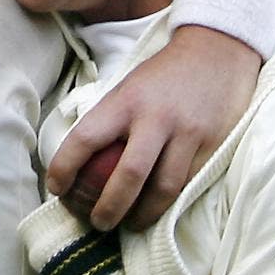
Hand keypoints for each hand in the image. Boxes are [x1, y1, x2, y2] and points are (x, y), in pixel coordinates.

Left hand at [46, 25, 258, 231]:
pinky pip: (188, 183)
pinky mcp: (212, 144)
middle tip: (97, 223)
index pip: (85, 138)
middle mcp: (155, 117)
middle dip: (108, 207)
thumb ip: (110, 120)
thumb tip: (81, 161)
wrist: (218, 50)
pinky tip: (158, 210)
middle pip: (127, 176)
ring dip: (142, 215)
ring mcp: (187, 133)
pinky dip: (170, 203)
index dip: (64, 168)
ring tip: (129, 225)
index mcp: (125, 100)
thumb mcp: (128, 87)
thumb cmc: (162, 75)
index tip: (56, 188)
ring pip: (163, 188)